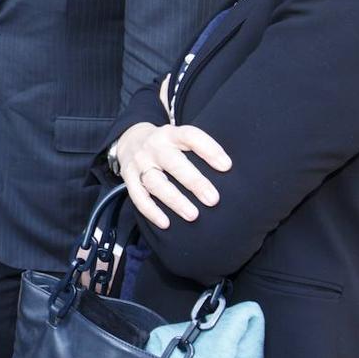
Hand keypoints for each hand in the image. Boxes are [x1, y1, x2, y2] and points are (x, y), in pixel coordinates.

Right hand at [113, 122, 231, 228]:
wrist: (129, 139)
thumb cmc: (166, 145)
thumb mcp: (180, 138)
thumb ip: (199, 149)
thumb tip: (230, 171)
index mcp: (171, 134)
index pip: (190, 136)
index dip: (209, 149)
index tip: (227, 166)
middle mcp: (154, 146)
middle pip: (174, 163)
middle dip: (194, 182)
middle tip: (213, 199)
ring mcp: (140, 162)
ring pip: (155, 182)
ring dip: (174, 200)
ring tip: (193, 215)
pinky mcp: (128, 177)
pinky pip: (138, 196)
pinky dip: (151, 211)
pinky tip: (166, 223)